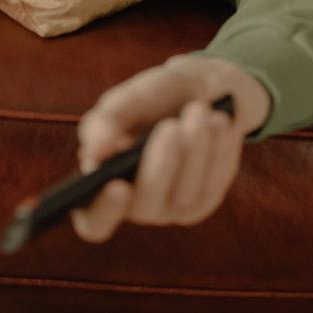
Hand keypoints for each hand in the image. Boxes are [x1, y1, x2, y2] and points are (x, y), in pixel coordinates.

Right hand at [71, 54, 271, 243]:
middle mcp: (135, 205)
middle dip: (161, 166)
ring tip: (199, 110)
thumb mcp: (129, 98)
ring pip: (184, 194)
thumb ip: (107, 121)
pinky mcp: (205, 199)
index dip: (103, 210)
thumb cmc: (155, 97)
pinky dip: (218, 150)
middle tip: (171, 127)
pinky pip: (214, 183)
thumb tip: (93, 156)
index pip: (95, 222)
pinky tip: (220, 122)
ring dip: (194, 149)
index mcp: (102, 184)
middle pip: (145, 207)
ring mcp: (172, 207)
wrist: (201, 91)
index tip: (116, 184)